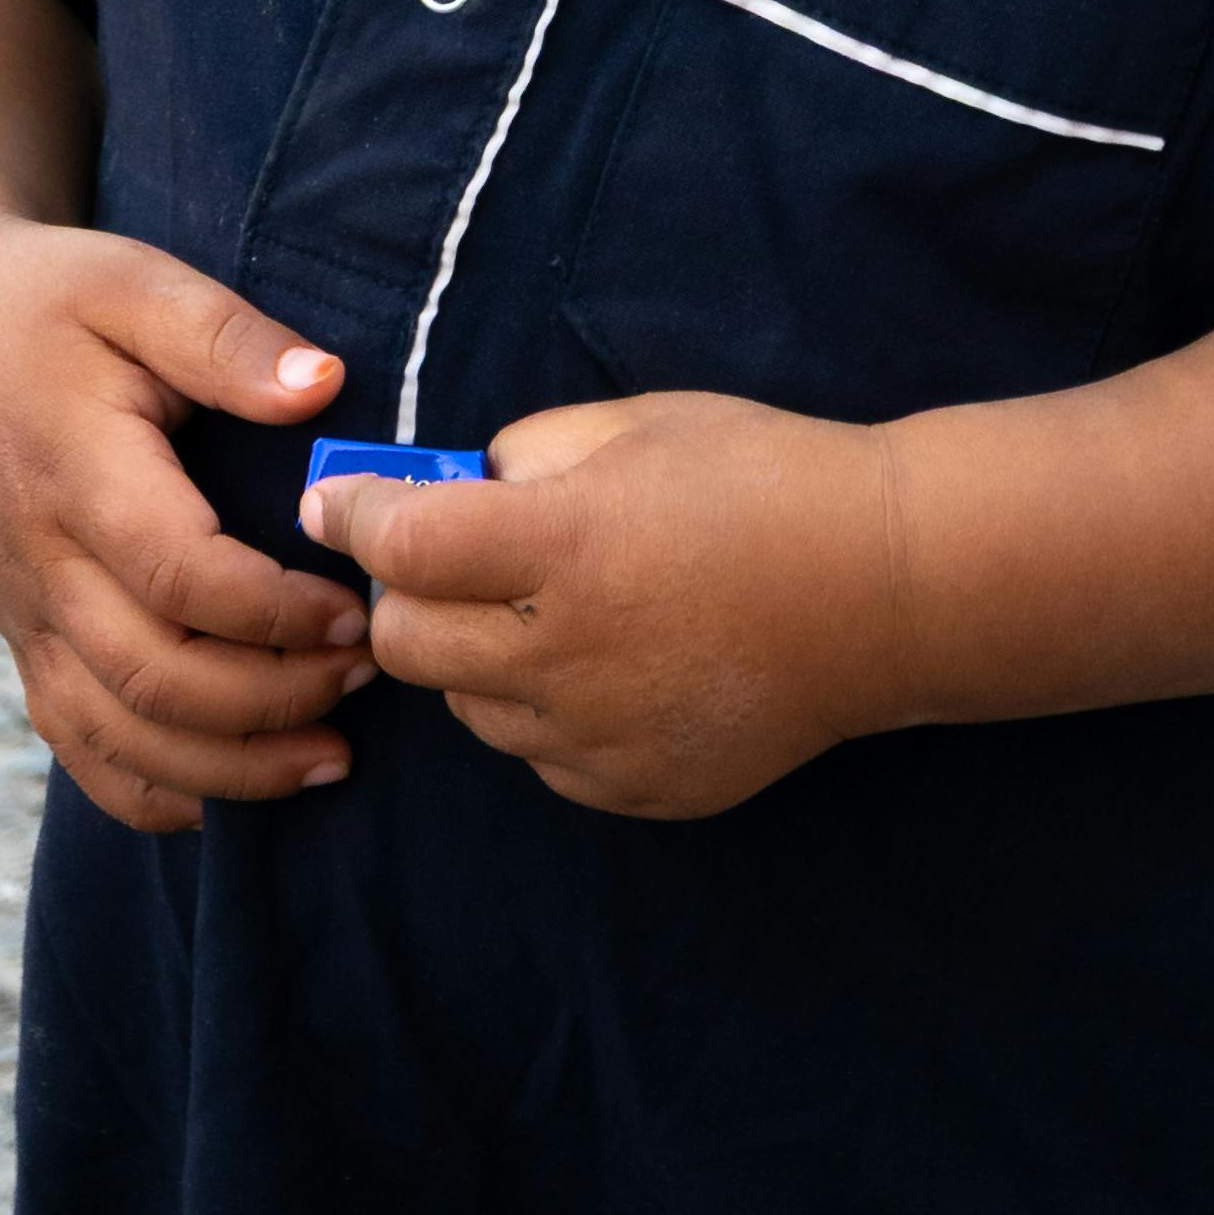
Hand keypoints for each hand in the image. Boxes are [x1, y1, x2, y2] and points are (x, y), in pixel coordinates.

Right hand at [0, 214, 376, 832]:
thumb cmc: (50, 300)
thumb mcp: (137, 282)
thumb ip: (228, 338)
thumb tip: (325, 386)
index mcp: (74, 473)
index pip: (177, 575)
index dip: (272, 611)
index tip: (356, 608)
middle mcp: (36, 562)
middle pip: (150, 677)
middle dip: (269, 699)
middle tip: (366, 678)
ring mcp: (18, 612)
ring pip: (113, 733)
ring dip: (224, 766)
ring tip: (326, 758)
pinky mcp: (16, 637)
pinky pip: (71, 742)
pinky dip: (144, 789)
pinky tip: (221, 798)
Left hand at [307, 390, 901, 820]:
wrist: (881, 588)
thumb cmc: (763, 477)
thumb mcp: (638, 424)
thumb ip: (528, 455)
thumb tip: (456, 492)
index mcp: (565, 547)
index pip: (404, 543)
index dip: (353, 514)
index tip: (332, 502)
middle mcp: (566, 657)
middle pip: (405, 646)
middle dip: (402, 593)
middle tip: (441, 556)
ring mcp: (597, 739)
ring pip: (469, 707)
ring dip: (475, 655)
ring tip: (546, 606)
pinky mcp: (631, 791)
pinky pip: (539, 755)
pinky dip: (542, 708)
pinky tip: (607, 660)